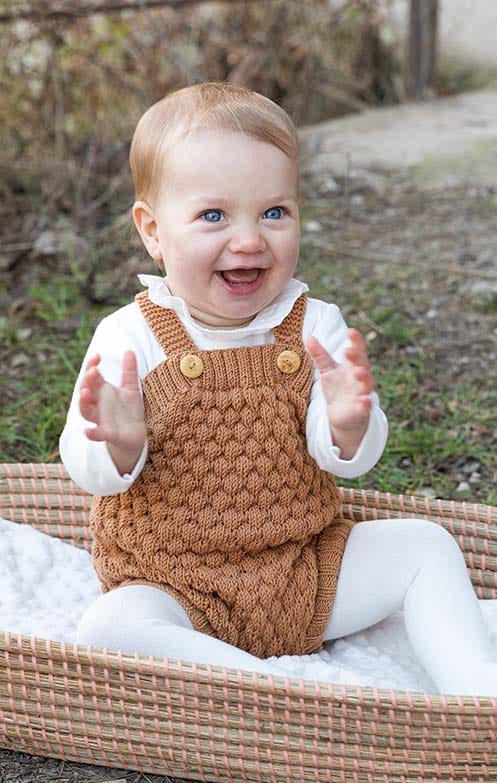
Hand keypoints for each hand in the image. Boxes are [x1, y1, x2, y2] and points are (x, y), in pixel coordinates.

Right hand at [79, 351, 145, 473]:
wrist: (136, 432)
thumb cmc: (130, 409)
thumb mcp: (131, 388)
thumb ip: (129, 371)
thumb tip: (129, 351)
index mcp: (102, 391)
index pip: (91, 376)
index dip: (91, 366)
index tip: (97, 356)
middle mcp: (98, 404)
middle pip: (86, 391)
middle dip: (87, 381)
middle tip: (94, 371)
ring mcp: (101, 419)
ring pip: (86, 411)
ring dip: (84, 403)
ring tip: (85, 394)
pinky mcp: (108, 433)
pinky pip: (97, 434)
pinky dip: (91, 433)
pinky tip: (87, 431)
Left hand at [306, 329, 374, 458]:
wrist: (342, 415)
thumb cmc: (337, 389)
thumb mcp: (327, 370)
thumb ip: (320, 355)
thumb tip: (309, 337)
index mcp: (353, 366)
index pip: (358, 351)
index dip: (356, 341)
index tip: (351, 331)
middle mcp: (360, 378)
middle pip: (364, 364)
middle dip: (358, 357)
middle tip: (348, 351)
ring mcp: (362, 393)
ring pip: (367, 384)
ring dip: (365, 377)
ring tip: (358, 371)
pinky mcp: (361, 410)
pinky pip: (366, 406)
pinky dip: (366, 403)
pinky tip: (364, 400)